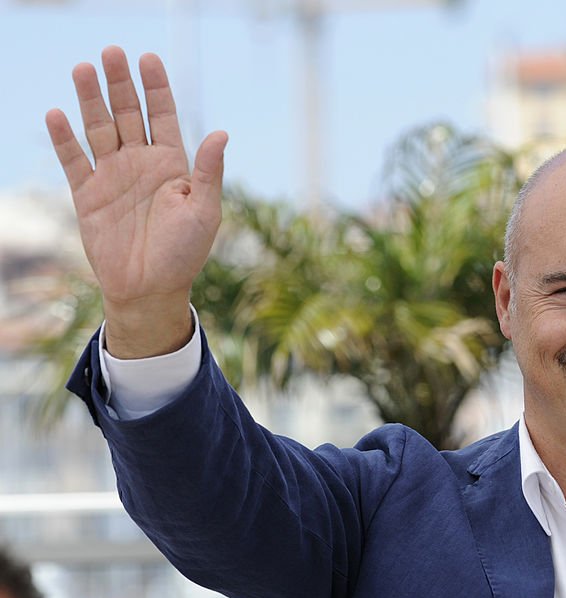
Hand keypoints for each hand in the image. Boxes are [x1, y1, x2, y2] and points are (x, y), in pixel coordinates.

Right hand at [45, 46, 227, 356]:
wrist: (151, 289)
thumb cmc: (185, 252)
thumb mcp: (205, 210)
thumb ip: (209, 171)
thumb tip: (221, 133)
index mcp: (173, 164)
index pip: (163, 115)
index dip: (156, 87)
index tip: (148, 58)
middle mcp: (141, 163)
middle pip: (129, 113)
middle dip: (121, 83)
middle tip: (112, 52)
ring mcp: (113, 176)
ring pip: (99, 128)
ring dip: (91, 100)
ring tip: (84, 69)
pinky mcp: (88, 194)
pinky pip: (74, 160)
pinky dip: (64, 139)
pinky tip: (57, 114)